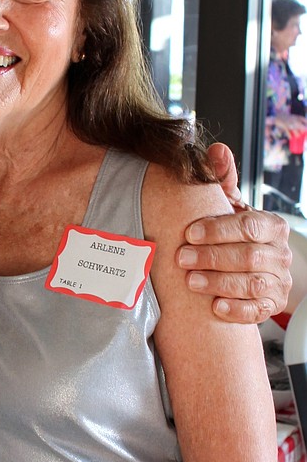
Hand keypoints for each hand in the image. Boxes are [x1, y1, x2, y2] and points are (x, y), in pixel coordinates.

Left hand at [178, 144, 290, 322]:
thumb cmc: (234, 233)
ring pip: (252, 284)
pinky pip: (257, 311)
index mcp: (273, 226)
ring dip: (219, 282)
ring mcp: (278, 282)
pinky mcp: (271, 306)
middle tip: (181, 258)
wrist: (249, 268)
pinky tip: (215, 307)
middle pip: (249, 256)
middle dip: (212, 257)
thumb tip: (215, 150)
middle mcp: (280, 254)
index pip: (249, 226)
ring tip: (191, 281)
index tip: (189, 233)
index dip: (218, 230)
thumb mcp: (229, 206)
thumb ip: (222, 179)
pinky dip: (236, 310)